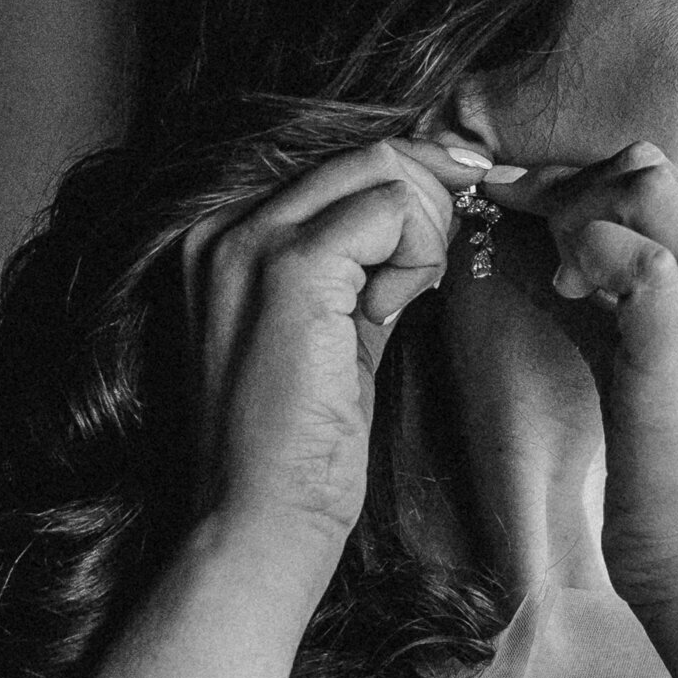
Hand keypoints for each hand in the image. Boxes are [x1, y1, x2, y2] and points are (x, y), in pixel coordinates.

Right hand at [182, 139, 483, 554]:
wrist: (258, 523)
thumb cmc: (294, 454)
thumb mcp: (330, 340)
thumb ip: (360, 276)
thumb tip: (420, 223)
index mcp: (218, 237)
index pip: (331, 163)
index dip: (405, 182)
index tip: (459, 196)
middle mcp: (219, 225)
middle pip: (360, 154)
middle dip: (426, 199)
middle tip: (441, 260)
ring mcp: (248, 241)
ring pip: (380, 171)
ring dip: (417, 236)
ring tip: (393, 309)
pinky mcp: (289, 270)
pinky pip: (389, 211)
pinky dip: (413, 257)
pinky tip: (392, 312)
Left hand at [481, 143, 677, 617]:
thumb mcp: (660, 376)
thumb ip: (621, 312)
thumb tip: (555, 261)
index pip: (665, 186)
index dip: (584, 187)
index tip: (522, 205)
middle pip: (651, 171)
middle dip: (568, 188)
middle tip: (516, 230)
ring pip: (644, 193)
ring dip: (573, 216)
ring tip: (554, 279)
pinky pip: (637, 264)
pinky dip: (587, 257)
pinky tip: (566, 294)